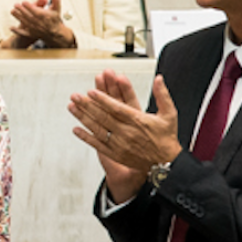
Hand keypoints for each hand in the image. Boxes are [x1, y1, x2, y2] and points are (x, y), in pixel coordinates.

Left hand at [8, 0, 73, 47]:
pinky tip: (11, 27)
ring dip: (17, 17)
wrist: (55, 34)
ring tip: (12, 11)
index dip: (29, 6)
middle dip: (21, 10)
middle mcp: (38, 23)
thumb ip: (56, 0)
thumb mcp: (56, 9)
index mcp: (43, 16)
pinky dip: (17, 31)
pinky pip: (23, 33)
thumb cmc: (55, 20)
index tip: (23, 2)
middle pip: (28, 15)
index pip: (34, 11)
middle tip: (15, 4)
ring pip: (24, 22)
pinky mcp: (31, 34)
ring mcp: (34, 29)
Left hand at [70, 70, 179, 201]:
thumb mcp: (169, 114)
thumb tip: (159, 79)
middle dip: (87, 105)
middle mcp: (126, 132)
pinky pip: (97, 144)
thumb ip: (163, 95)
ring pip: (97, 129)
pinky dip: (86, 137)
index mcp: (138, 121)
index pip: (116, 108)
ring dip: (83, 117)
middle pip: (103, 116)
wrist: (166, 163)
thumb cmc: (167, 137)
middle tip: (75, 96)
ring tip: (71, 107)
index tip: (91, 92)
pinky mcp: (115, 154)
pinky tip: (76, 129)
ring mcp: (119, 144)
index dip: (102, 99)